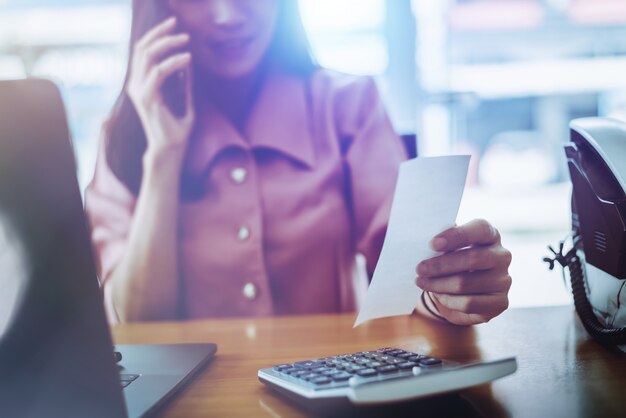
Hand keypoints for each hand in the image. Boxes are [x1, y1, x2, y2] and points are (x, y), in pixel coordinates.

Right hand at [126, 16, 194, 156]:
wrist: (171, 150)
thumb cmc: (177, 130)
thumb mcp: (184, 101)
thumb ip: (184, 84)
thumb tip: (188, 63)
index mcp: (142, 84)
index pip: (143, 51)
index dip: (156, 35)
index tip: (174, 26)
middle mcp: (137, 84)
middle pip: (142, 48)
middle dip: (160, 33)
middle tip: (178, 25)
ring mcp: (139, 90)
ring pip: (147, 55)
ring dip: (168, 44)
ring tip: (186, 40)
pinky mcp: (147, 98)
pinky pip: (159, 72)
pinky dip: (174, 62)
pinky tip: (187, 59)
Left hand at [415, 219, 511, 325]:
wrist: (462, 294)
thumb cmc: (453, 263)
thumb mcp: (448, 250)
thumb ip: (443, 245)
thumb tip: (430, 247)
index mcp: (490, 235)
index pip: (480, 229)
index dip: (457, 235)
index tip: (433, 244)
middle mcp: (502, 256)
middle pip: (472, 258)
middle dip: (441, 265)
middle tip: (420, 269)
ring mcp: (504, 280)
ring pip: (466, 283)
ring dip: (438, 284)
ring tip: (422, 282)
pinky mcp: (500, 302)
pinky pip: (469, 303)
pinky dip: (448, 300)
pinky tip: (439, 295)